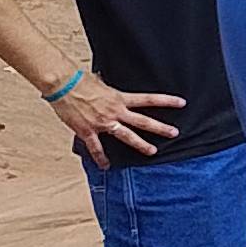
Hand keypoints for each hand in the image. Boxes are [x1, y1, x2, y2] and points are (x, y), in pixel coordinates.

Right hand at [54, 80, 187, 166]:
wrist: (63, 85)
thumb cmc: (80, 80)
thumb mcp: (101, 81)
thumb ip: (108, 87)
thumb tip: (106, 82)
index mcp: (120, 98)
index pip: (149, 99)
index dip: (166, 101)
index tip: (182, 103)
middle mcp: (115, 111)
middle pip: (143, 121)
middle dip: (160, 128)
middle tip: (174, 133)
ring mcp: (103, 122)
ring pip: (126, 136)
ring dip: (140, 144)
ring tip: (152, 151)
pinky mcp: (87, 131)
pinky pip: (97, 147)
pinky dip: (101, 158)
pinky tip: (105, 166)